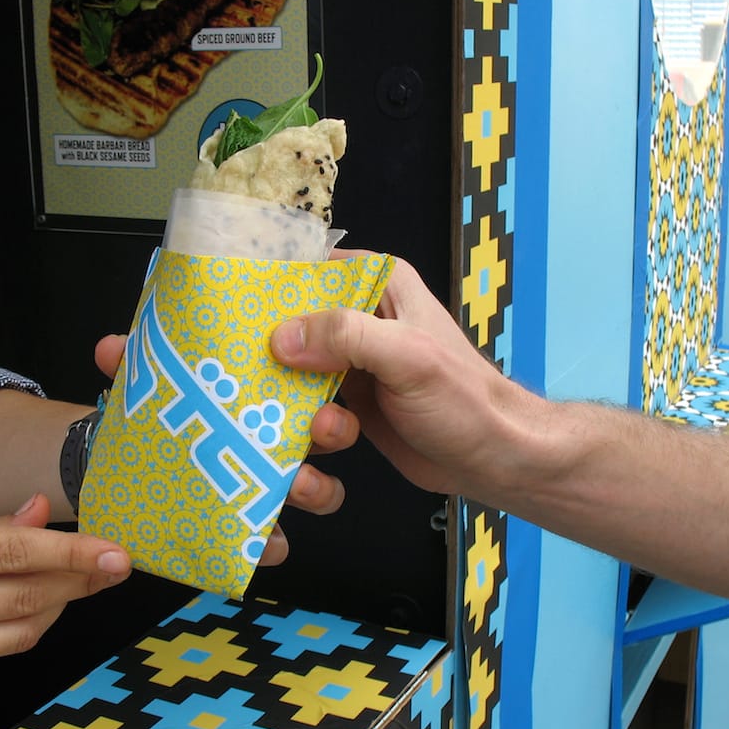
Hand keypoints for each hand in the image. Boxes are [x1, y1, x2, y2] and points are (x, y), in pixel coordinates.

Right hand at [0, 493, 129, 675]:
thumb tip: (39, 513)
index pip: (14, 553)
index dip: (74, 555)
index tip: (117, 553)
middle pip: (26, 596)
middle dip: (82, 581)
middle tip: (117, 565)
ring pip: (19, 629)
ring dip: (61, 605)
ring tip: (85, 581)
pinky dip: (25, 623)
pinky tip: (41, 601)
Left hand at [93, 332, 361, 566]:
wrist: (125, 470)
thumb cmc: (158, 420)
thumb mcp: (152, 388)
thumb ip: (135, 366)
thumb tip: (110, 348)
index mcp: (267, 401)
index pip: (312, 384)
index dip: (326, 375)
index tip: (321, 369)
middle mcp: (281, 443)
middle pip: (331, 436)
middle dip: (335, 429)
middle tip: (321, 424)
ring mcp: (271, 489)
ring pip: (319, 492)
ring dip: (316, 486)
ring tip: (297, 482)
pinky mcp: (250, 531)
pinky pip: (275, 544)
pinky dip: (270, 545)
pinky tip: (258, 541)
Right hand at [269, 254, 513, 497]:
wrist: (492, 460)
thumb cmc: (464, 400)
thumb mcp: (408, 357)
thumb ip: (347, 337)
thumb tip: (280, 338)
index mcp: (379, 283)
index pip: (309, 268)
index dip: (271, 290)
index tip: (235, 318)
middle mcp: (361, 315)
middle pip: (291, 320)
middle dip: (269, 351)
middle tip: (246, 378)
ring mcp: (352, 360)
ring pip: (292, 366)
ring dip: (288, 395)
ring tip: (311, 421)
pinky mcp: (348, 400)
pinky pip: (305, 401)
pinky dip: (300, 418)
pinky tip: (309, 437)